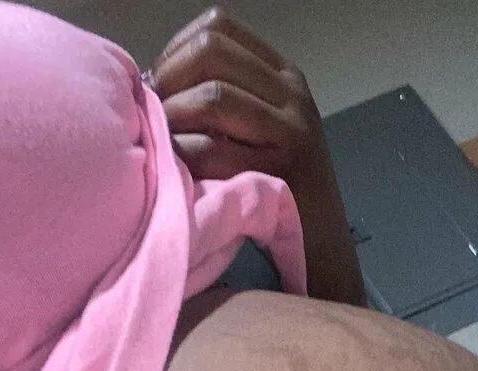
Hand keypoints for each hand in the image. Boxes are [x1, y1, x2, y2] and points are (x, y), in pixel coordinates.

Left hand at [145, 6, 323, 183]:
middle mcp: (291, 94)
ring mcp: (291, 131)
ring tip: (164, 140)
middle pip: (211, 52)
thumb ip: (226, 94)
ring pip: (213, 96)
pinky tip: (179, 166)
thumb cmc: (281, 183)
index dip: (176, 48)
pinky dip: (186, 154)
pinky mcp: (280, 170)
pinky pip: (214, 150)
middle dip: (170, 78)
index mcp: (283, 75)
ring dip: (174, 116)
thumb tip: (157, 81)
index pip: (219, 27)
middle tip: (156, 112)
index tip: (162, 84)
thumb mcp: (263, 126)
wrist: (321, 236)